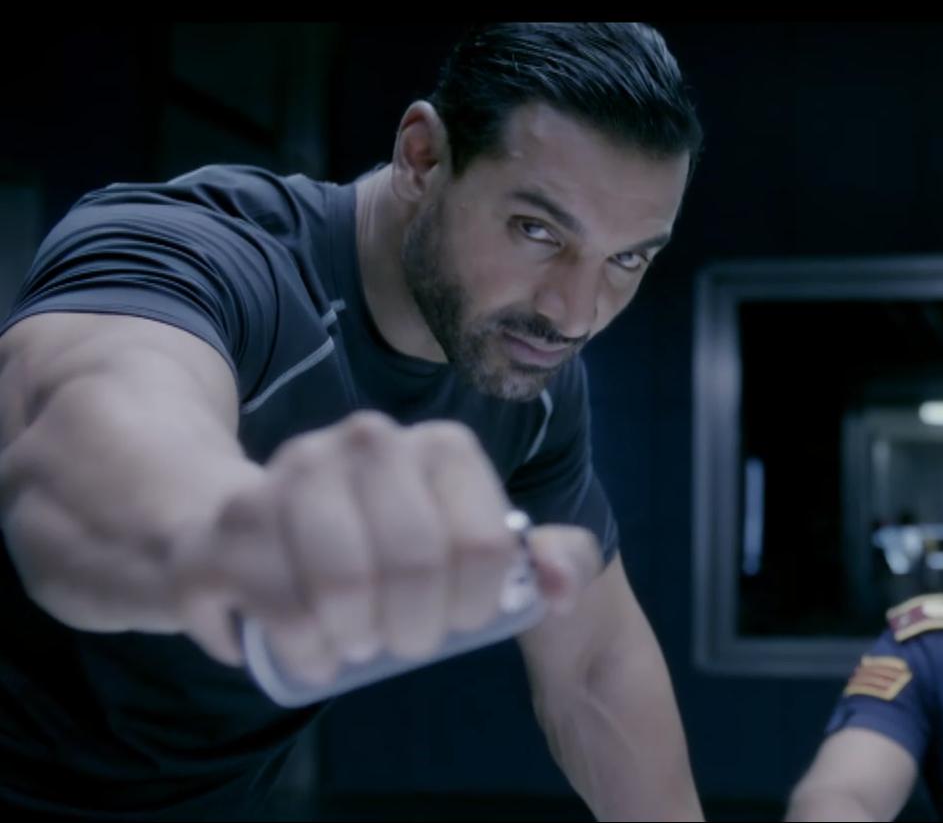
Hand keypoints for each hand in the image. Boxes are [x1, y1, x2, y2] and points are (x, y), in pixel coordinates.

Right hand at [168, 411, 600, 683]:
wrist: (267, 530)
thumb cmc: (397, 549)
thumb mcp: (489, 551)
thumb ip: (553, 561)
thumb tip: (557, 584)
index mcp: (441, 447)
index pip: (482, 545)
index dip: (472, 607)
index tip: (456, 622)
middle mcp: (368, 440)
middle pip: (414, 563)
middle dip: (412, 630)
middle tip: (396, 642)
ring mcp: (295, 469)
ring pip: (342, 583)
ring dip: (352, 640)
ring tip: (350, 645)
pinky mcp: (234, 517)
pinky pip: (276, 604)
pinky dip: (298, 649)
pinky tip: (307, 654)